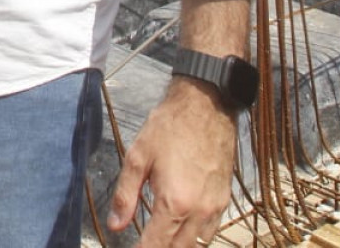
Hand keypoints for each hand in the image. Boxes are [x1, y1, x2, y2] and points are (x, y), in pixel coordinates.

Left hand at [105, 79, 236, 246]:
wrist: (207, 106)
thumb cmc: (169, 128)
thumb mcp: (137, 157)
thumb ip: (125, 195)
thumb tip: (115, 225)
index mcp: (174, 202)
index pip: (155, 246)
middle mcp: (198, 211)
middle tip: (142, 244)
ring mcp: (215, 208)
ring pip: (197, 246)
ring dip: (177, 247)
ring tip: (158, 239)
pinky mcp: (224, 200)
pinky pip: (210, 233)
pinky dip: (195, 239)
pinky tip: (181, 231)